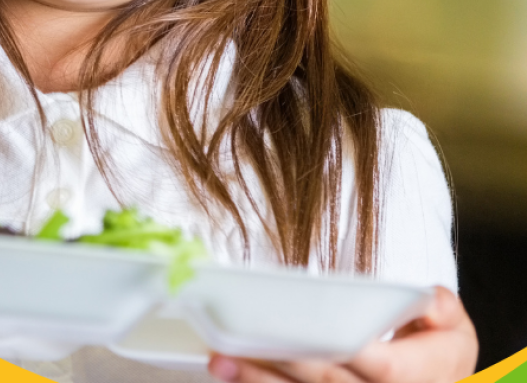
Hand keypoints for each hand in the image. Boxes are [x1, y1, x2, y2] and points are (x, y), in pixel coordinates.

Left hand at [208, 286, 477, 382]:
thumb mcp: (451, 327)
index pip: (365, 357)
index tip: (289, 324)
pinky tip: (233, 377)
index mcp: (407, 375)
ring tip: (220, 361)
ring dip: (257, 381)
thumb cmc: (437, 353)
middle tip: (231, 341)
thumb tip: (427, 297)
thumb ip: (438, 307)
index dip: (330, 342)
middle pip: (323, 380)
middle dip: (278, 361)